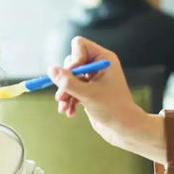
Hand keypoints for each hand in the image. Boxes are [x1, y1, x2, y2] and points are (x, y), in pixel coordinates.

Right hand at [48, 36, 165, 162]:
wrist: (122, 128)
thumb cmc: (113, 109)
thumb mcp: (88, 95)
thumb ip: (68, 82)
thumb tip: (51, 70)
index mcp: (103, 59)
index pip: (79, 45)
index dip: (73, 59)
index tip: (73, 75)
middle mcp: (98, 65)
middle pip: (71, 62)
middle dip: (65, 81)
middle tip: (63, 95)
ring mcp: (92, 78)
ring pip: (68, 77)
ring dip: (64, 93)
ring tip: (64, 107)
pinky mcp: (87, 90)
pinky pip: (70, 89)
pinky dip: (68, 100)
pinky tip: (69, 112)